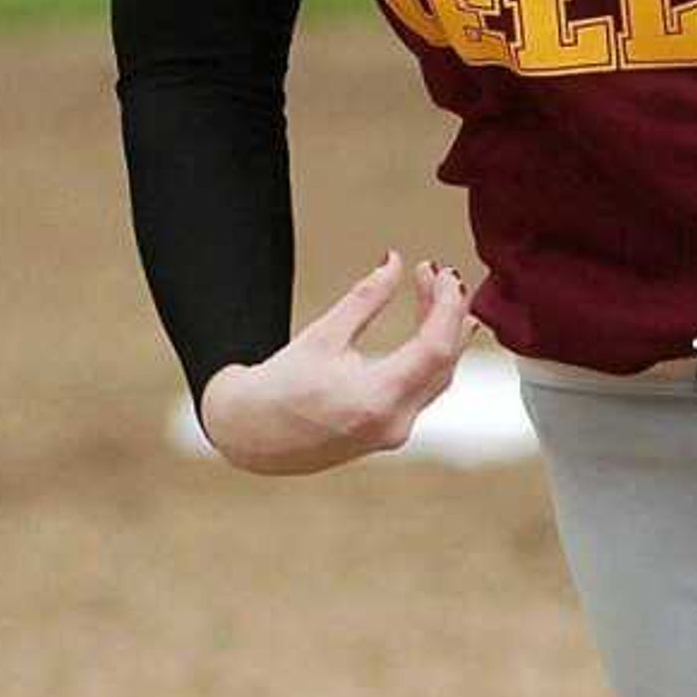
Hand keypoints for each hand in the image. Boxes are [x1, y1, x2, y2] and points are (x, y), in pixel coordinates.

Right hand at [196, 253, 472, 475]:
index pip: (435, 347)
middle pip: (444, 362)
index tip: (442, 273)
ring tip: (440, 295)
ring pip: (438, 378)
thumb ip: (365, 299)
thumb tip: (393, 262)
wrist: (249, 434)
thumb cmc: (278, 387)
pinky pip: (423, 391)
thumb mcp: (322, 335)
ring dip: (443, 335)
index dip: (446, 305)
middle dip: (447, 315)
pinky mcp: (388, 433)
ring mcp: (393, 433)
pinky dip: (429, 358)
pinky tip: (428, 332)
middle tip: (438, 275)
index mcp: (377, 399)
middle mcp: (394, 423)